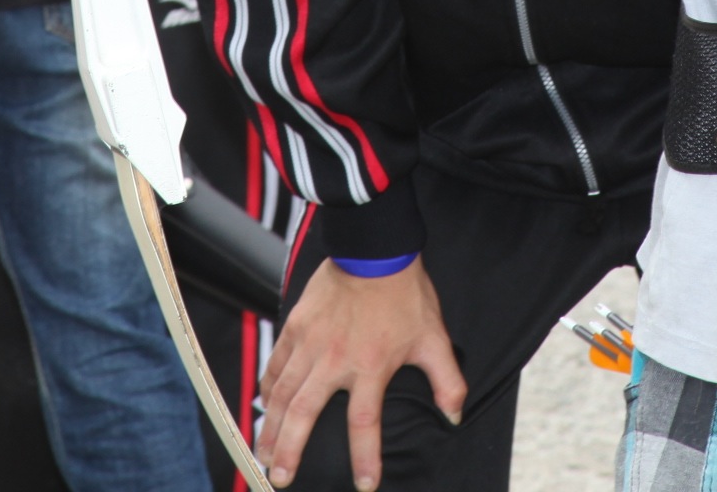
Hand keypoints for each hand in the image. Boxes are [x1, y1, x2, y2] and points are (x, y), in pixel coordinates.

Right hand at [256, 259, 467, 489]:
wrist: (374, 249)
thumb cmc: (405, 293)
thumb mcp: (434, 338)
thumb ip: (447, 380)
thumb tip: (454, 414)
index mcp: (370, 366)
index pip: (363, 424)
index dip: (365, 458)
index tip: (363, 485)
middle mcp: (334, 359)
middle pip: (304, 414)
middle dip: (290, 450)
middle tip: (279, 478)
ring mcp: (310, 342)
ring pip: (283, 393)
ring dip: (271, 426)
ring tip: (262, 453)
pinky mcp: (296, 326)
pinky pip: (276, 364)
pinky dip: (267, 388)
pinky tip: (262, 406)